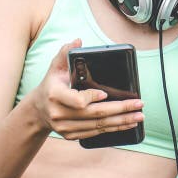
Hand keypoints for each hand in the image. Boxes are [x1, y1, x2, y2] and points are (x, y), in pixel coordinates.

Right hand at [30, 39, 144, 139]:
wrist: (38, 110)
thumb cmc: (51, 84)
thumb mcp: (55, 67)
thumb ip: (65, 52)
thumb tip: (78, 41)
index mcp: (55, 95)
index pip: (77, 100)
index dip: (92, 98)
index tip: (106, 94)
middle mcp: (59, 114)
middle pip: (94, 114)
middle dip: (120, 109)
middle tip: (139, 105)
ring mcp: (65, 127)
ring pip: (98, 126)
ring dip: (121, 121)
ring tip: (139, 116)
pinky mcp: (71, 136)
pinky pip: (95, 133)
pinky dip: (113, 129)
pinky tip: (127, 124)